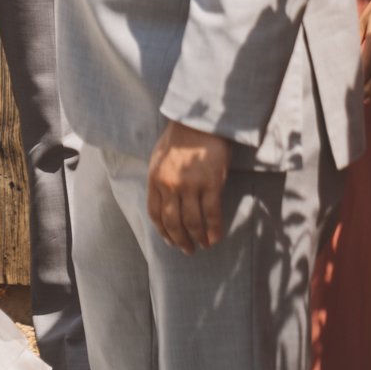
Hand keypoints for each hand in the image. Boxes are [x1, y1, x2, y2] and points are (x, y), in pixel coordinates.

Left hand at [147, 121, 233, 253]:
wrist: (200, 120)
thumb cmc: (180, 137)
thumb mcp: (159, 157)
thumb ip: (160, 179)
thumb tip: (164, 200)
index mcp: (155, 179)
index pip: (155, 213)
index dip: (163, 231)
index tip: (170, 240)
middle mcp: (170, 185)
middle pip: (173, 222)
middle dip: (180, 240)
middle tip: (187, 249)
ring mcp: (190, 186)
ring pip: (192, 222)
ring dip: (197, 238)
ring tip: (203, 245)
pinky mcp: (211, 184)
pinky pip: (212, 214)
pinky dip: (214, 230)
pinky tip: (215, 237)